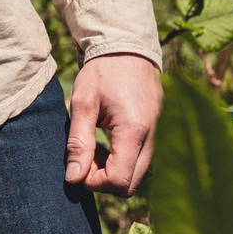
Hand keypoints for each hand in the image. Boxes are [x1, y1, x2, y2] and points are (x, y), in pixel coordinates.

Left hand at [65, 55, 162, 195]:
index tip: (78, 164)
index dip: (93, 181)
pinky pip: (140, 163)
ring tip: (95, 148)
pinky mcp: (156, 136)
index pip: (118, 180)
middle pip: (129, 185)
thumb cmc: (103, 72)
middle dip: (102, 180)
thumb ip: (78, 143)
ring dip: (112, 172)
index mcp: (134, 130)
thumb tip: (74, 178)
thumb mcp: (83, 103)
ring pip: (136, 177)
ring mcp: (158, 138)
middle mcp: (153, 138)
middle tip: (85, 156)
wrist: (127, 48)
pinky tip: (107, 144)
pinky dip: (122, 162)